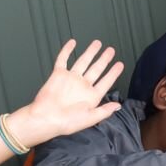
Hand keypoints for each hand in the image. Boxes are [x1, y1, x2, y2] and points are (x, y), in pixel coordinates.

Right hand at [9, 40, 124, 145]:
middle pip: (96, 68)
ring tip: (98, 44)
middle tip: (111, 51)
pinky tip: (72, 43)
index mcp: (91, 96)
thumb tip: (118, 106)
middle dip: (104, 59)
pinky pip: (63, 59)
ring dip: (90, 52)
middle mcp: (82, 86)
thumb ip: (105, 111)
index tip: (120, 65)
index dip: (113, 73)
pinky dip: (67, 50)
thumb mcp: (90, 118)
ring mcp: (71, 79)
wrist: (45, 118)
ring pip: (83, 61)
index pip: (106, 81)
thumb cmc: (66, 122)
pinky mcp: (58, 74)